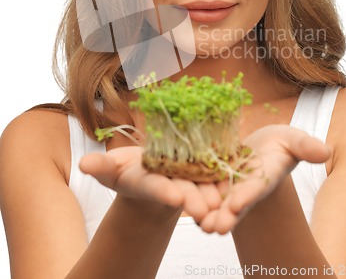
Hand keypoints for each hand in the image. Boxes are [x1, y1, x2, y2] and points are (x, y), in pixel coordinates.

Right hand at [79, 146, 222, 221]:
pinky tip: (233, 177)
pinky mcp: (201, 173)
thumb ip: (101, 166)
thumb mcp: (113, 166)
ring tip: (221, 201)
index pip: (156, 188)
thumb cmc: (129, 169)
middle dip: (193, 200)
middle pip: (182, 191)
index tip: (174, 197)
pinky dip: (222, 178)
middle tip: (206, 209)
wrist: (152, 173)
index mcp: (147, 183)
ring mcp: (186, 181)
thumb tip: (83, 164)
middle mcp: (169, 185)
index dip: (164, 192)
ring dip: (212, 195)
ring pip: (201, 188)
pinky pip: (213, 174)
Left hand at [196, 125, 330, 233]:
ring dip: (205, 212)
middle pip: (232, 205)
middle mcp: (241, 189)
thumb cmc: (278, 144)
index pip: (255, 190)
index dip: (247, 196)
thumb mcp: (291, 140)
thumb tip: (325, 150)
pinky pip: (197, 187)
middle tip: (213, 226)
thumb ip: (304, 146)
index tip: (238, 204)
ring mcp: (223, 187)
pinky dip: (189, 194)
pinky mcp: (207, 178)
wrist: (255, 147)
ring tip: (196, 220)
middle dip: (224, 216)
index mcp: (261, 180)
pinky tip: (177, 198)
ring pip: (212, 203)